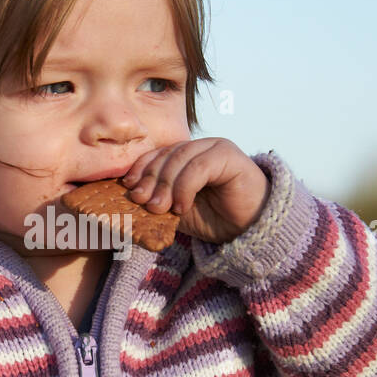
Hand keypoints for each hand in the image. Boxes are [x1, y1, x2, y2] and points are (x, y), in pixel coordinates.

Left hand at [121, 138, 270, 245]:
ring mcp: (215, 147)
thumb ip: (158, 199)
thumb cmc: (214, 219)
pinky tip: (181, 206)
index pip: (157, 154)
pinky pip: (199, 166)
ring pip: (181, 158)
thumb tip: (129, 197)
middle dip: (151, 179)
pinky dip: (185, 186)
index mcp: (186, 156)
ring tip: (159, 208)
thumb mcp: (177, 209)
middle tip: (141, 202)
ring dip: (165, 184)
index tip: (128, 187)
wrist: (249, 229)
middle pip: (166, 154)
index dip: (141, 168)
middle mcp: (200, 147)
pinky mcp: (229, 155)